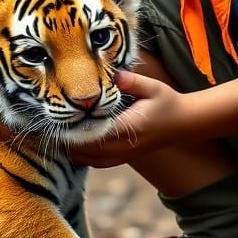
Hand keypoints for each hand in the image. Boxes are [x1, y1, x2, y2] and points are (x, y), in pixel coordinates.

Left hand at [69, 69, 188, 167]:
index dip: (75, 129)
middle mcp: (125, 147)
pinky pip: (98, 163)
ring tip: (62, 131)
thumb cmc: (167, 102)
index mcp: (130, 128)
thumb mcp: (152, 87)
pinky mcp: (124, 158)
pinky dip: (84, 156)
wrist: (184, 123)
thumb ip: (132, 81)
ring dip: (75, 149)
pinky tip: (77, 141)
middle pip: (87, 150)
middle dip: (69, 139)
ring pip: (90, 160)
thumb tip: (113, 73)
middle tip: (54, 123)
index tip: (59, 118)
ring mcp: (125, 155)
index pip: (95, 134)